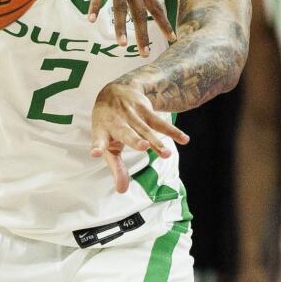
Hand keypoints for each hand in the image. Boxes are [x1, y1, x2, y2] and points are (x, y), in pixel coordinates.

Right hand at [70, 0, 171, 53]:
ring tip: (122, 44)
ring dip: (121, 26)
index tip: (172, 38)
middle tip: (146, 52)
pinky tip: (90, 19)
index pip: (155, 6)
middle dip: (144, 34)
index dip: (163, 23)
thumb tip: (138, 0)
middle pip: (140, 11)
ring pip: (120, 6)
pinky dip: (94, 6)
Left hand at [90, 78, 188, 193]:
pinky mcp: (145, 110)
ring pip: (146, 129)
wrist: (116, 90)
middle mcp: (116, 122)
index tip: (95, 154)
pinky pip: (160, 123)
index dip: (97, 147)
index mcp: (102, 131)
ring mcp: (132, 115)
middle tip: (143, 146)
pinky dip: (173, 132)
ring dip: (157, 141)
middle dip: (134, 140)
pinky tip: (184, 139)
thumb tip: (122, 190)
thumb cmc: (109, 124)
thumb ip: (116, 168)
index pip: (98, 140)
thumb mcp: (108, 143)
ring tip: (166, 154)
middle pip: (126, 132)